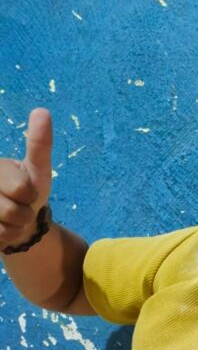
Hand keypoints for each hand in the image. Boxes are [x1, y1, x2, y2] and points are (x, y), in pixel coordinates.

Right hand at [0, 108, 52, 250]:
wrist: (16, 220)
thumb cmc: (27, 190)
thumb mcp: (38, 167)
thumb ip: (39, 143)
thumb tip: (42, 111)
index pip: (21, 188)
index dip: (28, 193)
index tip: (24, 188)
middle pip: (13, 211)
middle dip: (24, 212)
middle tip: (20, 204)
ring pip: (5, 227)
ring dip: (16, 227)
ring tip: (11, 217)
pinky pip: (1, 238)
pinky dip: (7, 237)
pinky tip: (3, 228)